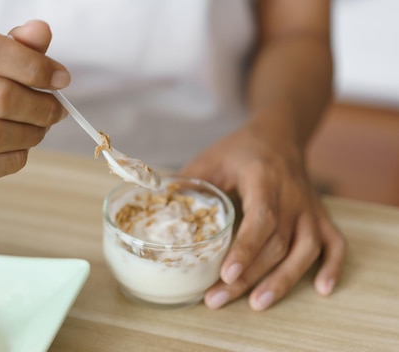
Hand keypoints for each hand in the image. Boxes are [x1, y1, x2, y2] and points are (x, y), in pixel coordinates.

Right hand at [0, 20, 69, 179]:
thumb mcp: (0, 49)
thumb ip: (24, 42)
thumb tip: (41, 32)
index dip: (34, 67)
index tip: (62, 79)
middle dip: (41, 107)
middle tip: (57, 110)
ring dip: (31, 134)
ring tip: (41, 126)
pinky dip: (16, 158)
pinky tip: (22, 145)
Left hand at [182, 122, 346, 310]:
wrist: (279, 133)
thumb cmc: (240, 149)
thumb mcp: (210, 158)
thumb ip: (188, 183)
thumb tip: (158, 207)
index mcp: (264, 178)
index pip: (261, 218)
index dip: (245, 249)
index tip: (226, 275)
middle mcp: (292, 194)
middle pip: (277, 243)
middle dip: (249, 276)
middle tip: (218, 299)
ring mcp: (309, 206)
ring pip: (306, 249)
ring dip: (284, 280)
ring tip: (258, 305)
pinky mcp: (320, 214)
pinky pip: (335, 242)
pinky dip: (333, 266)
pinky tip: (323, 289)